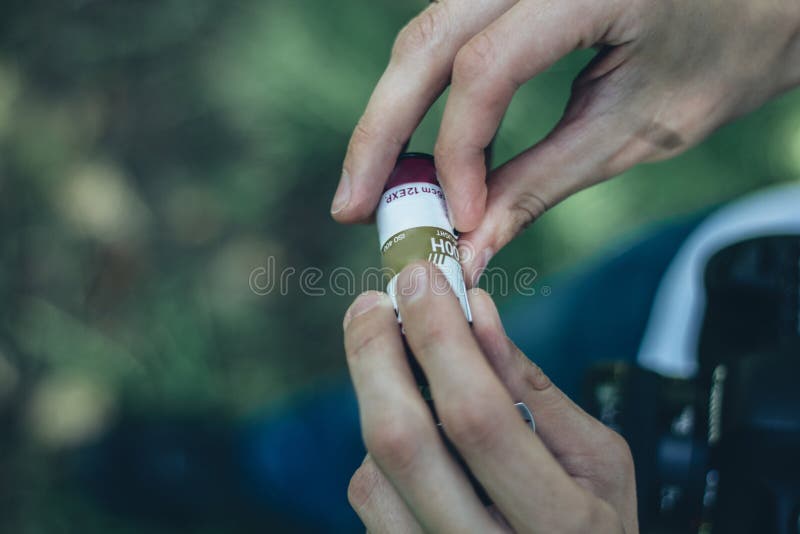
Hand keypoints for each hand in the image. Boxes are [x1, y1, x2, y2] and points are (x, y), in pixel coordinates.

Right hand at [331, 0, 799, 281]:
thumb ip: (543, 184)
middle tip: (352, 206)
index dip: (460, 153)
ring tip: (373, 185)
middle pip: (426, 42)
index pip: (487, 67)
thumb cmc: (723, 54)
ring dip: (392, 114)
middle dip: (381, 133)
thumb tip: (471, 245)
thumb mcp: (640, 130)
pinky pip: (449, 33)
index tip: (459, 223)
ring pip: (425, 34)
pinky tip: (410, 143)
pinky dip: (424, 93)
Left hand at [342, 262, 637, 532]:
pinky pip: (371, 502)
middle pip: (400, 442)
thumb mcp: (596, 460)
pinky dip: (381, 454)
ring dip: (381, 407)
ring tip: (409, 380)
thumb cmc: (595, 529)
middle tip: (372, 306)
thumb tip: (475, 312)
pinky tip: (417, 439)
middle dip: (375, 355)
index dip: (439, 336)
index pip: (476, 414)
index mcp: (561, 524)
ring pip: (372, 474)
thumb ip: (533, 389)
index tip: (421, 280)